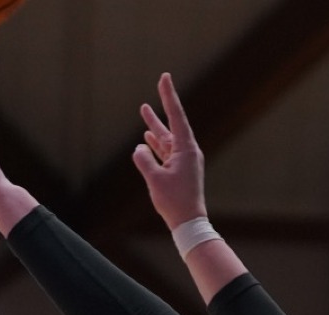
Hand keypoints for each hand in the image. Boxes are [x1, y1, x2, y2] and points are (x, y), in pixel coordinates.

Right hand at [132, 72, 207, 230]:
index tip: (165, 78)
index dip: (169, 96)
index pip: (176, 116)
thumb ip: (144, 159)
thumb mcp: (155, 179)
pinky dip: (156, 144)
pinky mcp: (179, 170)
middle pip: (172, 123)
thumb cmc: (174, 202)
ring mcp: (184, 161)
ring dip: (155, 125)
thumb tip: (140, 147)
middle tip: (162, 83)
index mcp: (186, 149)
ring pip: (166, 138)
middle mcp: (187, 151)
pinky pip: (166, 152)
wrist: (188, 222)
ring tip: (144, 109)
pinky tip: (147, 137)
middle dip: (163, 105)